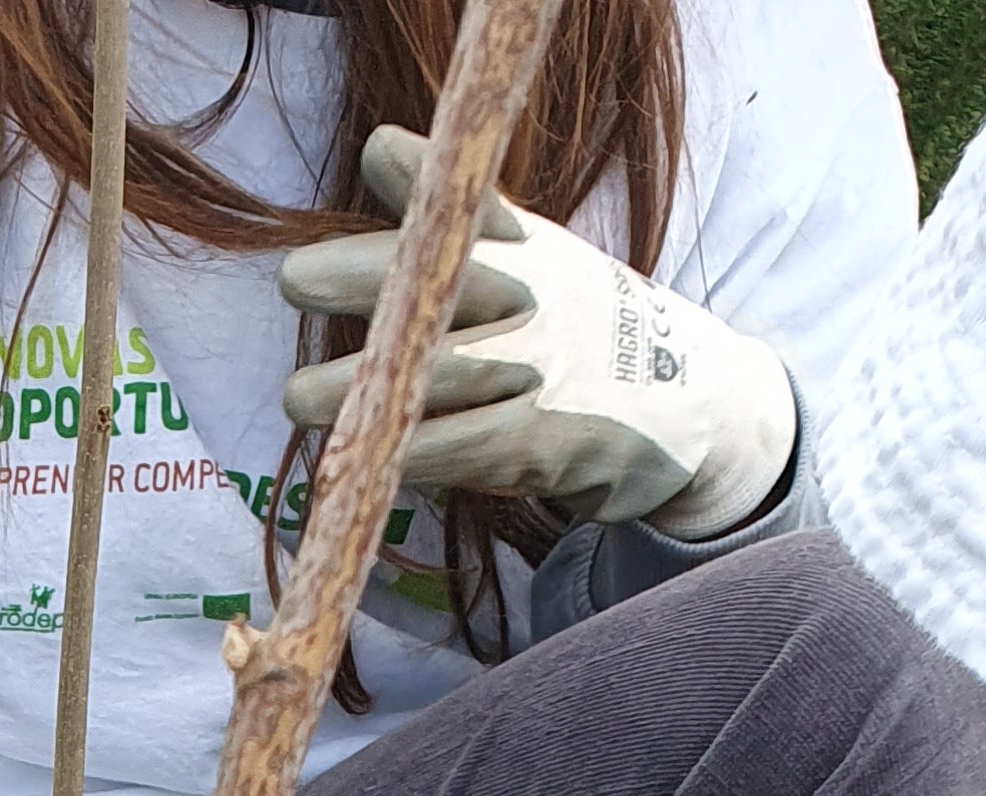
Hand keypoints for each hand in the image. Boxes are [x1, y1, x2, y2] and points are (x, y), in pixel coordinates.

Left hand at [279, 124, 796, 537]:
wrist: (690, 406)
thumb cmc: (576, 328)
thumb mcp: (531, 257)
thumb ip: (457, 217)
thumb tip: (381, 148)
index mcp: (521, 245)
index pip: (467, 196)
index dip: (422, 171)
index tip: (377, 153)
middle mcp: (529, 294)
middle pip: (439, 274)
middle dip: (361, 276)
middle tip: (295, 280)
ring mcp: (535, 365)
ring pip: (432, 371)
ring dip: (359, 389)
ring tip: (299, 398)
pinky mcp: (539, 438)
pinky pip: (458, 446)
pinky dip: (406, 451)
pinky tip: (365, 457)